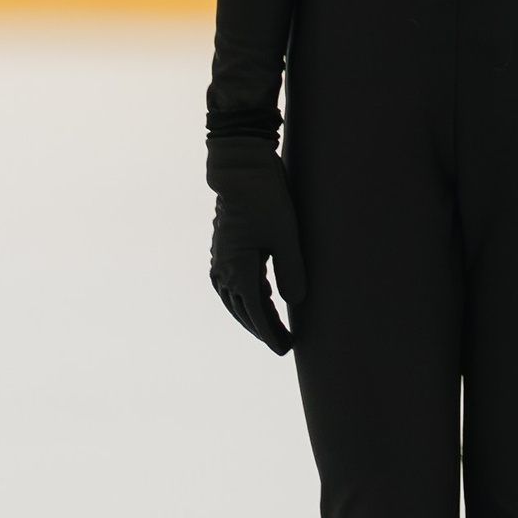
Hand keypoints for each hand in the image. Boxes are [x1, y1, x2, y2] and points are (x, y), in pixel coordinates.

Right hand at [208, 135, 307, 351]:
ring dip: (249, 313)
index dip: (270, 333)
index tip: (285, 348)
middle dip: (261, 328)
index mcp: (239, 271)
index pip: (256, 314)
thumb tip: (295, 302)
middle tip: (281, 343)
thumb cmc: (266, 200)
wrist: (240, 169)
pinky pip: (229, 281)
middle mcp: (225, 269)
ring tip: (266, 324)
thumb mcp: (286, 234)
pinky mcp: (224, 246)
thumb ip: (291, 270)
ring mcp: (221, 257)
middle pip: (243, 310)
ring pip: (232, 298)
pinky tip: (254, 293)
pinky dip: (241, 294)